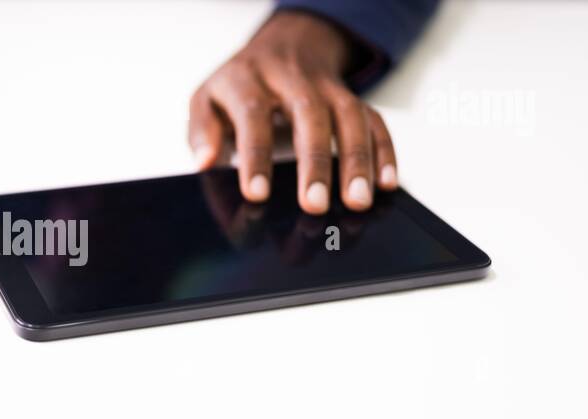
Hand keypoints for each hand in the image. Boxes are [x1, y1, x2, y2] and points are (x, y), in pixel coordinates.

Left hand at [189, 10, 398, 214]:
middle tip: (314, 204)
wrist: (282, 44)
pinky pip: (374, 120)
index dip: (256, 155)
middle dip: (314, 162)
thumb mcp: (206, 99)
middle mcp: (291, 78)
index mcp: (249, 79)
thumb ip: (202, 131)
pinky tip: (385, 183)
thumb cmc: (240, 84)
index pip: (253, 115)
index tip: (257, 193)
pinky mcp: (352, 96)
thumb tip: (205, 163)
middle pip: (309, 114)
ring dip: (356, 160)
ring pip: (349, 116)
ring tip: (356, 201)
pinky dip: (384, 151)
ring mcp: (326, 86)